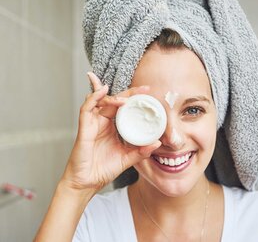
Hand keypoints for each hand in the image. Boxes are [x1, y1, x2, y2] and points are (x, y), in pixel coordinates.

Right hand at [61, 72, 160, 192]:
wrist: (87, 184)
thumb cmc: (103, 170)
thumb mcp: (127, 158)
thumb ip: (141, 151)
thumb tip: (158, 143)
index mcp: (112, 126)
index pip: (123, 107)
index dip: (134, 98)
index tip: (148, 92)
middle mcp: (102, 122)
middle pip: (114, 101)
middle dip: (128, 93)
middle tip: (143, 89)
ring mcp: (92, 123)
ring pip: (100, 101)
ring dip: (114, 97)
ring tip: (127, 99)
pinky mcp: (84, 128)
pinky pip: (86, 108)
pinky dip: (94, 98)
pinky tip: (103, 91)